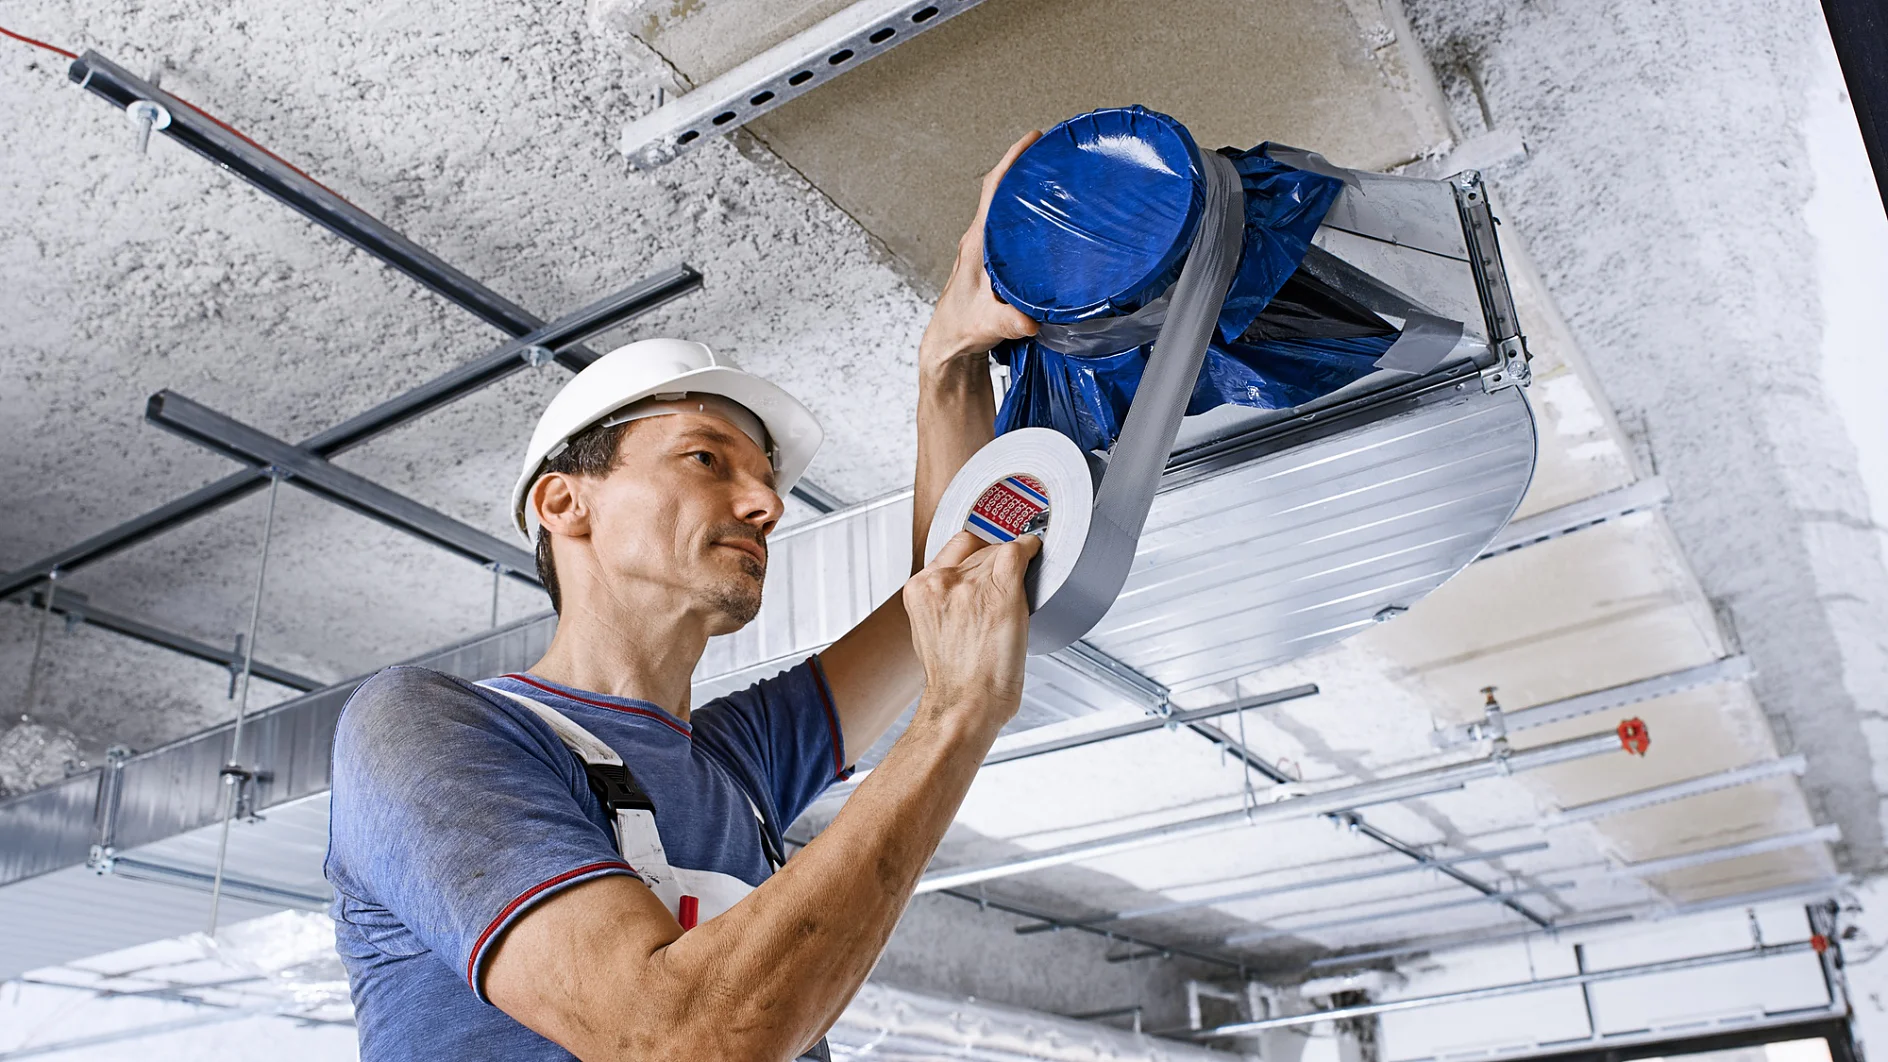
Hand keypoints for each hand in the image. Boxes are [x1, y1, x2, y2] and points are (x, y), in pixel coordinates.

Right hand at [902, 530, 1041, 729]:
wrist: (964, 702)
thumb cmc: (952, 680)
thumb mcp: (927, 632)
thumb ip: (938, 604)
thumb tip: (961, 592)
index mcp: (919, 589)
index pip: (953, 549)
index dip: (974, 553)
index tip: (986, 561)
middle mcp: (942, 580)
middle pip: (978, 549)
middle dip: (993, 564)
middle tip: (1003, 588)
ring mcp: (972, 584)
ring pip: (999, 551)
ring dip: (1010, 565)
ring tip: (1015, 591)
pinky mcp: (1002, 590)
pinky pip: (1018, 552)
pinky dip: (1030, 549)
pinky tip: (1035, 552)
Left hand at [920, 131, 1043, 371]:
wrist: (949, 346)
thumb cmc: (960, 328)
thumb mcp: (988, 323)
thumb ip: (1008, 321)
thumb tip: (1028, 319)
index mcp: (977, 243)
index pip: (993, 189)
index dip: (1011, 160)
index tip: (1032, 139)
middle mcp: (979, 241)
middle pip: (1001, 192)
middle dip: (1025, 168)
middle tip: (1052, 152)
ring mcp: (983, 251)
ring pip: (1004, 211)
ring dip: (1024, 192)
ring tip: (1053, 179)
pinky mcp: (990, 263)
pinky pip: (1009, 229)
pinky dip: (1025, 217)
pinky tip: (1044, 223)